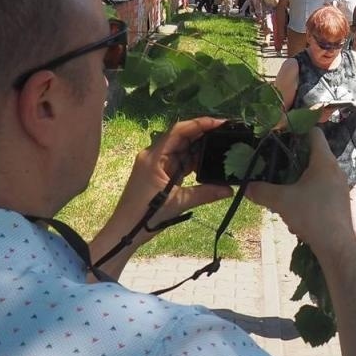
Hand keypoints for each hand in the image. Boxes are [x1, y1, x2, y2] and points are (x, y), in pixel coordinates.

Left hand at [113, 116, 233, 233]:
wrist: (125, 232)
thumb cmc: (146, 214)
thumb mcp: (179, 203)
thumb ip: (205, 193)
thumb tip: (230, 190)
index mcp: (154, 156)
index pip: (178, 131)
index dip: (199, 124)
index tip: (220, 123)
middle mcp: (153, 155)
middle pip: (180, 137)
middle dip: (202, 133)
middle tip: (225, 133)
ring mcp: (155, 164)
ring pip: (180, 149)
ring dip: (198, 148)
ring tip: (220, 146)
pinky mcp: (158, 173)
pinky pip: (177, 161)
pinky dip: (192, 161)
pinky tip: (207, 162)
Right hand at [245, 128, 352, 249]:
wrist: (337, 245)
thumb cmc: (312, 215)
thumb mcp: (282, 201)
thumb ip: (262, 192)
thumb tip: (245, 187)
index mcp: (324, 161)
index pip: (314, 133)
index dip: (298, 129)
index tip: (281, 134)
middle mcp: (335, 170)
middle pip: (312, 154)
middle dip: (292, 160)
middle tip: (275, 165)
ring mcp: (339, 186)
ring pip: (315, 175)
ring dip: (298, 182)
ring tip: (282, 193)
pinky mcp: (338, 201)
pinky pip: (320, 190)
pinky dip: (306, 196)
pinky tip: (295, 212)